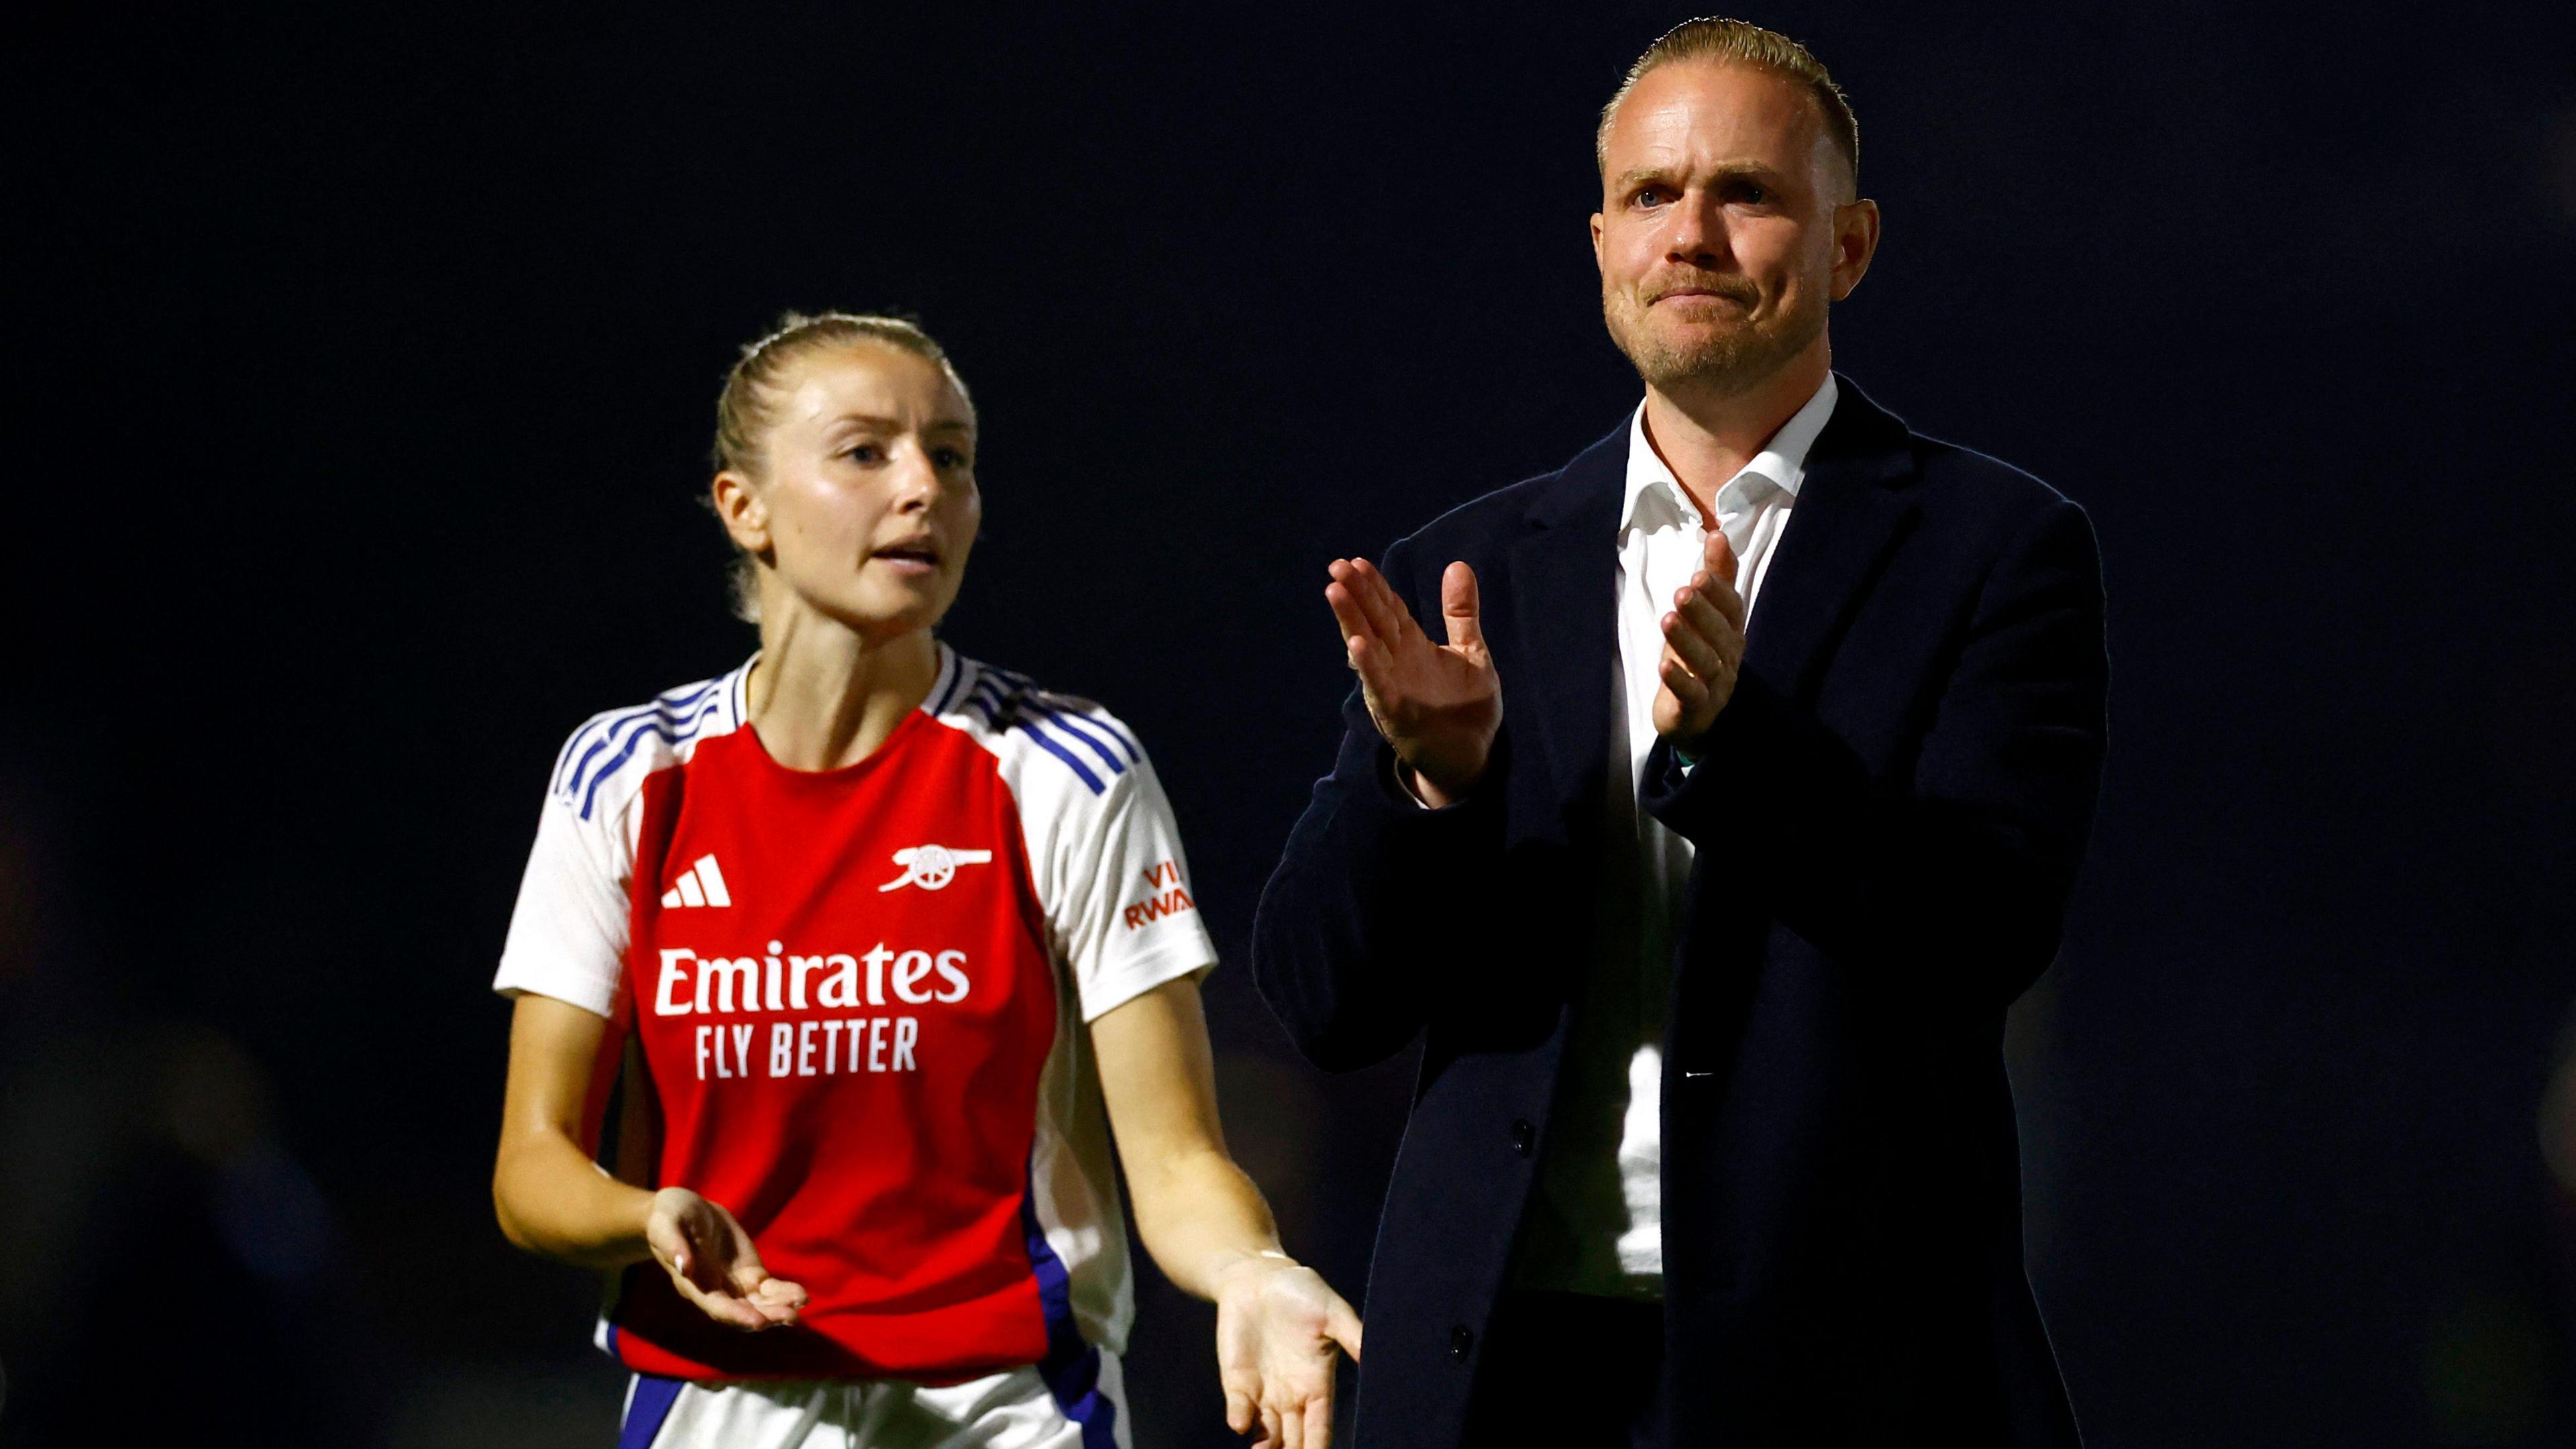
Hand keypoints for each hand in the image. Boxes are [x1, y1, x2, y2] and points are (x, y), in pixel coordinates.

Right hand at [644, 1186, 806, 1330]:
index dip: (737, 1315)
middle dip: (767, 1316)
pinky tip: (802, 1296)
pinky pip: (769, 1289)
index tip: (758, 1322)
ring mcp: (735, 1284)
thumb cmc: (668, 1217)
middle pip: (743, 1312)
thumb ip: (673, 1245)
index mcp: (693, 1285)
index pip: (717, 1307)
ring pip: (760, 1304)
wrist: (683, 1210)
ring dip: (780, 1308)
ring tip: (801, 1304)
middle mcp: (715, 1291)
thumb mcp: (665, 1224)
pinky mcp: (750, 1273)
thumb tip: (683, 1266)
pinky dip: (785, 1293)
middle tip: (791, 1317)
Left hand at [1214, 1253, 1362, 1448]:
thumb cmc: (1301, 1292)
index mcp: (1317, 1384)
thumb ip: (1352, 1336)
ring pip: (1266, 1433)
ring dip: (1267, 1446)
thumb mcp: (1333, 1312)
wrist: (1258, 1276)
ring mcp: (1262, 1391)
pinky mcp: (1236, 1381)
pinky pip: (1239, 1408)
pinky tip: (1242, 1424)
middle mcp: (1291, 1395)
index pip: (1321, 1426)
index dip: (1320, 1445)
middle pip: (1294, 1439)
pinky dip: (1240, 1418)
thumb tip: (1374, 1357)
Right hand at [1325, 558, 1500, 804]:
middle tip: (1338, 566)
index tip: (1357, 561)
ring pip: (1367, 646)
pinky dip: (1367, 665)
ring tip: (1335, 592)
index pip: (1388, 608)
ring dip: (1351, 620)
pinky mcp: (1396, 711)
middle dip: (1356, 593)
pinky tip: (1356, 645)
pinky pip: (1378, 685)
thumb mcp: (1471, 651)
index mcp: (1412, 644)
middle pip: (1374, 619)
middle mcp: (1397, 660)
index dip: (1374, 585)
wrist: (1471, 754)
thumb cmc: (1468, 705)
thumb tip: (1458, 565)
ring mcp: (1393, 684)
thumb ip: (1460, 612)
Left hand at [1652, 530, 1747, 743]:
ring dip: (1687, 640)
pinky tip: (1663, 665)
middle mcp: (1729, 657)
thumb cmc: (1699, 655)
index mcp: (1732, 631)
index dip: (1718, 592)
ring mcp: (1716, 684)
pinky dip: (1678, 680)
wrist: (1695, 715)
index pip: (1732, 609)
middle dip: (1702, 612)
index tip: (1700, 574)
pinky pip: (1692, 694)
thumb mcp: (1707, 614)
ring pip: (1705, 661)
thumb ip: (1717, 577)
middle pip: (1720, 633)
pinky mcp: (1697, 708)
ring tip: (1668, 620)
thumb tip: (1717, 532)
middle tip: (1683, 591)